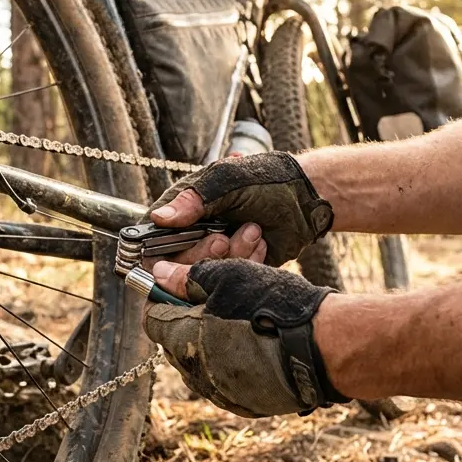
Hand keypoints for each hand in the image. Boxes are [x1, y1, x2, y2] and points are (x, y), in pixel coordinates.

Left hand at [144, 258, 347, 417]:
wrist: (326, 346)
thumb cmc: (273, 307)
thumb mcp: (226, 278)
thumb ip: (187, 278)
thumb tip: (160, 274)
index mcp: (181, 341)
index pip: (154, 315)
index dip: (168, 292)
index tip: (187, 278)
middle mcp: (195, 375)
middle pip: (183, 333)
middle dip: (199, 303)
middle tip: (226, 279)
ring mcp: (222, 393)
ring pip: (210, 350)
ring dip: (222, 323)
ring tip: (251, 298)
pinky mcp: (249, 403)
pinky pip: (234, 370)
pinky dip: (242, 348)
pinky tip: (263, 326)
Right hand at [150, 152, 332, 266]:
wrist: (307, 199)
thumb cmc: (267, 180)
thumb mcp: (227, 182)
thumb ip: (192, 200)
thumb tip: (158, 218)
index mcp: (182, 209)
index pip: (154, 241)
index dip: (168, 249)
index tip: (196, 240)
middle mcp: (192, 233)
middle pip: (175, 265)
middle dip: (205, 253)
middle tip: (225, 238)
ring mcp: (213, 253)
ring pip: (203, 276)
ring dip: (231, 256)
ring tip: (253, 230)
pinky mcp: (234, 269)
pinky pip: (228, 281)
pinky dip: (246, 263)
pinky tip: (260, 242)